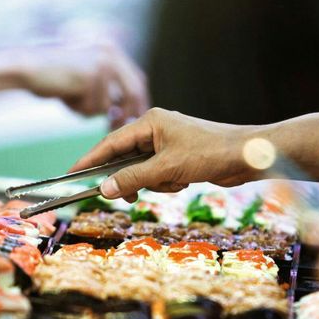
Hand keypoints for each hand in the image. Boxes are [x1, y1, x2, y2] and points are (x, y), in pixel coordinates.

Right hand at [18, 40, 148, 128]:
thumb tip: (126, 110)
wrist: (26, 66)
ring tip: (70, 98)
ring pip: (108, 106)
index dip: (138, 103)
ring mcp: (102, 65)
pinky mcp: (91, 78)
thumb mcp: (86, 75)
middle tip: (115, 128)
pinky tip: (65, 96)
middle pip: (133, 93)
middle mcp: (111, 54)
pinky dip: (79, 110)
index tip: (134, 121)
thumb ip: (107, 86)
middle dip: (127, 114)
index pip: (137, 80)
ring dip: (89, 110)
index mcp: (111, 51)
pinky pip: (93, 109)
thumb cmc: (53, 76)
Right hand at [69, 108, 261, 201]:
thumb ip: (133, 178)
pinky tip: (184, 181)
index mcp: (150, 122)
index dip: (90, 160)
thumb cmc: (210, 153)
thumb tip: (104, 189)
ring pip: (144, 171)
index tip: (71, 174)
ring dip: (155, 183)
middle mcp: (156, 129)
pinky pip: (160, 175)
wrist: (246, 156)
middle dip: (131, 178)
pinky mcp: (179, 157)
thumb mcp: (167, 168)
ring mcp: (168, 144)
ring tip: (175, 181)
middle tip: (128, 196)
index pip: (110, 142)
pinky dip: (168, 183)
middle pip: (126, 158)